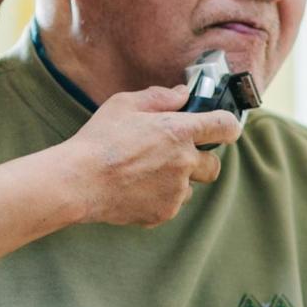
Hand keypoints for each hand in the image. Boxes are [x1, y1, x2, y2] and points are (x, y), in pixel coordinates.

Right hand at [62, 85, 242, 227]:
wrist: (79, 181)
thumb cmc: (99, 140)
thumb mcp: (125, 104)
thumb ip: (160, 97)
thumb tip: (183, 94)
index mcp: (180, 131)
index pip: (225, 126)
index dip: (227, 126)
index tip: (221, 129)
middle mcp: (185, 162)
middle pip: (214, 164)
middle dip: (200, 160)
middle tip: (174, 155)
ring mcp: (176, 190)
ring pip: (190, 186)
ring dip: (177, 180)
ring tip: (145, 174)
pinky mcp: (165, 212)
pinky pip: (172, 204)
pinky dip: (160, 198)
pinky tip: (135, 189)